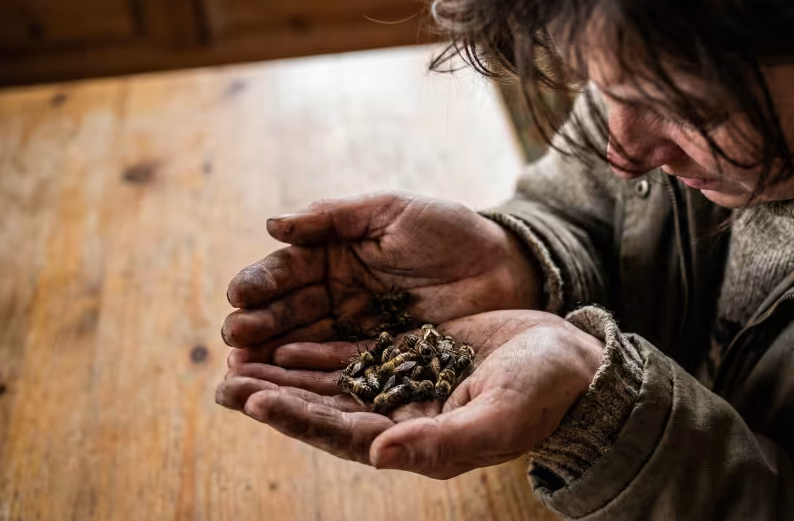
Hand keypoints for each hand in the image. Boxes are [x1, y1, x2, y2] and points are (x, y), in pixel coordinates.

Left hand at [216, 311, 602, 478]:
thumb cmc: (543, 392)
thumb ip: (441, 442)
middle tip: (223, 383)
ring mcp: (405, 390)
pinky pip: (357, 357)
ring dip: (289, 374)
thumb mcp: (498, 416)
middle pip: (326, 411)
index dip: (295, 418)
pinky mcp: (413, 360)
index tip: (250, 399)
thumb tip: (379, 455)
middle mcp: (403, 421)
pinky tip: (292, 339)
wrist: (570, 364)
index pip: (342, 434)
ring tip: (242, 361)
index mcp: (417, 442)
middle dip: (275, 396)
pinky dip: (322, 351)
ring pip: (334, 384)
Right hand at [221, 193, 541, 357]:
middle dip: (260, 326)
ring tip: (243, 372)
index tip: (239, 295)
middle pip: (288, 313)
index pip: (288, 270)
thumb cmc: (450, 231)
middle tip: (235, 339)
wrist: (505, 268)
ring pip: (305, 347)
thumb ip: (334, 217)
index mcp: (334, 256)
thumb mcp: (393, 212)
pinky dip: (312, 382)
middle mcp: (336, 296)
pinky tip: (286, 390)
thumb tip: (272, 224)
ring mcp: (355, 332)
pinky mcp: (378, 363)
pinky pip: (340, 372)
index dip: (262, 283)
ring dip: (273, 360)